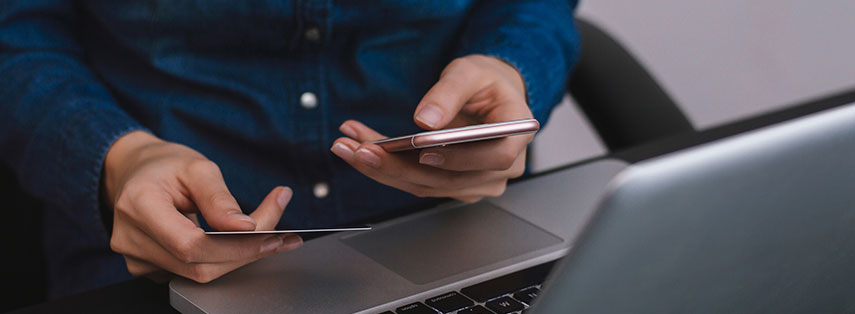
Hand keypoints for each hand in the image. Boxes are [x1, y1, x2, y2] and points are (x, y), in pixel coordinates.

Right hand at [103, 131, 301, 282]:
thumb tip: (245, 226)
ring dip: (239, 257)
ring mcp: (137, 257)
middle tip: (282, 235)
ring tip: (269, 235)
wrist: (135, 172)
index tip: (271, 235)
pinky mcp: (147, 268)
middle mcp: (131, 238)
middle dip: (246, 252)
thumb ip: (220, 198)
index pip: (191, 244)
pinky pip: (191, 272)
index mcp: (139, 206)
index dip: (235, 246)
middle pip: (198, 265)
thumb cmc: (165, 165)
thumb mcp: (197, 167)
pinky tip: (241, 244)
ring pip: (199, 274)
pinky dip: (222, 260)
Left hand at [331, 54, 532, 202]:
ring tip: (347, 147)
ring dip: (383, 169)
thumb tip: (425, 120)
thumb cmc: (487, 82)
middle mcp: (500, 168)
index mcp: (516, 137)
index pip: (495, 158)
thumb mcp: (470, 72)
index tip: (424, 152)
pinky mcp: (451, 185)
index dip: (460, 160)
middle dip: (398, 167)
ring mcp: (476, 181)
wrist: (488, 95)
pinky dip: (386, 167)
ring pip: (426, 184)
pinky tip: (358, 148)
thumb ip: (449, 92)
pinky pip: (417, 181)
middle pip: (449, 179)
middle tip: (360, 150)